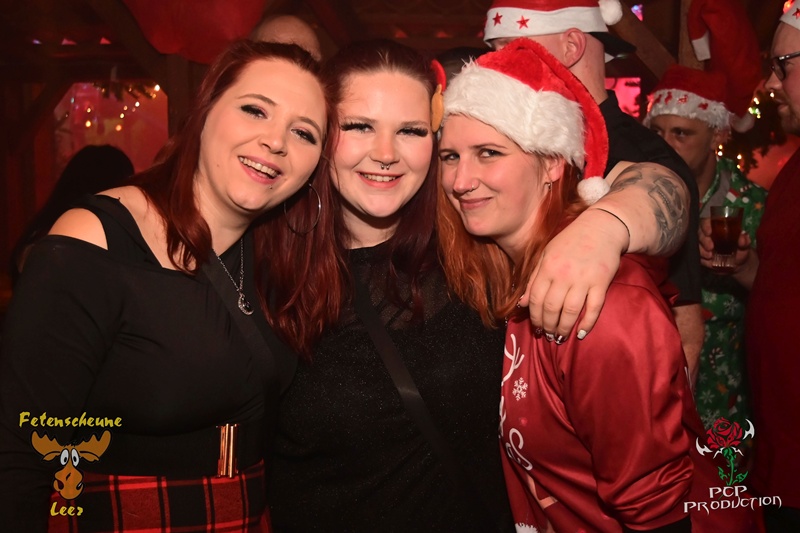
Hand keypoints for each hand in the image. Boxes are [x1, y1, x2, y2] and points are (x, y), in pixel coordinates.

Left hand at [519, 210, 625, 339]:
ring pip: (570, 311)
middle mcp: (564, 275)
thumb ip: (534, 278)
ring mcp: (583, 280)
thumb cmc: (570, 241)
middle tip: (547, 336)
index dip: (534, 316)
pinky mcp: (601, 283)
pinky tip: (581, 333)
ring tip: (560, 338)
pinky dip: (587, 323)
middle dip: (548, 326)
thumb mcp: (546, 254)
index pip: (535, 299)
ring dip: (564, 328)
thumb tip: (522, 303)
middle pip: (551, 308)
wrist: (601, 227)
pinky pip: (594, 308)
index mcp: (548, 268)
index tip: (536, 326)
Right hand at [698, 217, 751, 270]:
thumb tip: (743, 237)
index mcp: (717, 227)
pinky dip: (702, 259)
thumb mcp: (745, 245)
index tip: (709, 231)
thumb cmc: (740, 250)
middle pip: (699, 233)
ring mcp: (703, 245)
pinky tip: (709, 261)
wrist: (737, 264)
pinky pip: (698, 256)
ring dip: (702, 250)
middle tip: (710, 247)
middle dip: (703, 240)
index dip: (706, 225)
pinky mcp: (701, 255)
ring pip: (697, 245)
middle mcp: (708, 235)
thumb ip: (744, 241)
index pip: (707, 221)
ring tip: (710, 256)